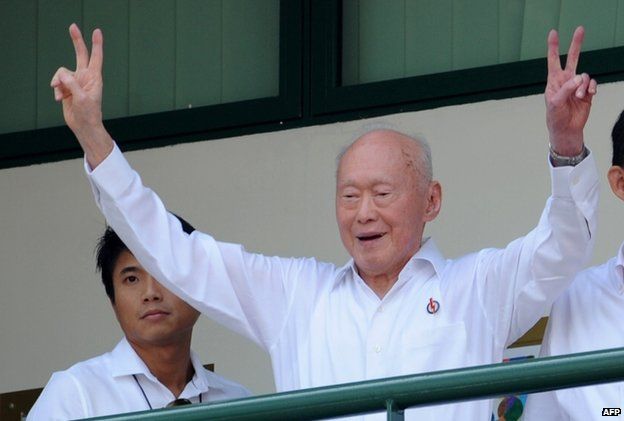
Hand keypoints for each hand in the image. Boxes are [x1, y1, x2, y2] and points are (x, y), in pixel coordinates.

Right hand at [50, 23, 112, 167]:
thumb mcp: (82, 98)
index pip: (96, 58)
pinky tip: (60, 99)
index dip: (96, 44)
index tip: (97, 31)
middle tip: (72, 26)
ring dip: (58, 82)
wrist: (83, 126)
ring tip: (61, 95)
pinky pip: (57, 82)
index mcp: (94, 78)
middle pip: (80, 54)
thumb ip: (72, 84)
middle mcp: (85, 77)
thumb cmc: (88, 113)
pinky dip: (56, 90)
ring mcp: (76, 82)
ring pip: (62, 72)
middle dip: (76, 41)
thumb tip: (61, 75)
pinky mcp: (67, 88)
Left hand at [545, 26, 596, 155]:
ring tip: (579, 97)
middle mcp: (566, 80)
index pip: (554, 60)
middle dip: (576, 44)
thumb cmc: (555, 116)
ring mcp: (577, 86)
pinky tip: (589, 95)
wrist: (566, 129)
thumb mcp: (556, 103)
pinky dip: (591, 88)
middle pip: (573, 58)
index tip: (553, 32)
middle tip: (580, 28)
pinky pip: (592, 84)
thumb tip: (579, 78)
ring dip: (583, 86)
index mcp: (554, 81)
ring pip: (584, 76)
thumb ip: (566, 89)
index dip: (553, 47)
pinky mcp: (587, 92)